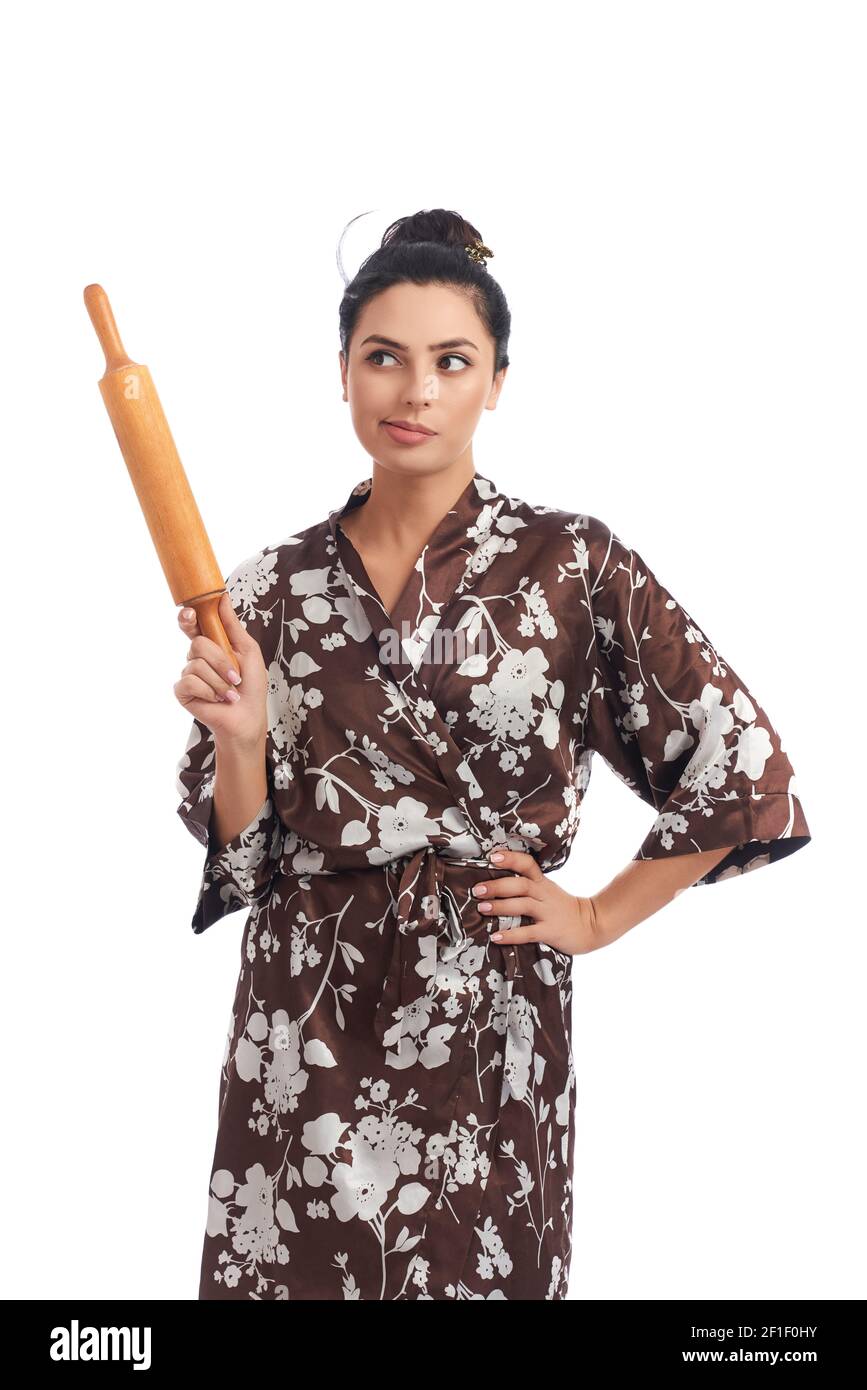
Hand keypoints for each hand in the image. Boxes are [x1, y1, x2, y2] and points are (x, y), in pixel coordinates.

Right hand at [173, 591, 267, 748]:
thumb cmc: (251, 685)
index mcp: (210, 644)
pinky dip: (209, 691)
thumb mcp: (247, 650)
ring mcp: (188, 673)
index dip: (188, 617)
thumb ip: (232, 625)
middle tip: (235, 676)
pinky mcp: (183, 691)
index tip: (191, 613)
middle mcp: (196, 657)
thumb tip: (223, 598)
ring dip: (220, 680)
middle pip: (198, 643)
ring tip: (230, 692)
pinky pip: (190, 681)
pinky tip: (217, 699)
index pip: (192, 625)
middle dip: (221, 660)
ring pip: (197, 664)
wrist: (248, 716)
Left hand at [473, 848, 604, 954]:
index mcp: (543, 883)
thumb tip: (494, 884)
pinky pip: (529, 932)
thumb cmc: (563, 908)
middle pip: (521, 885)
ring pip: (523, 906)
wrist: (592, 925)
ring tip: (482, 909)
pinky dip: (511, 935)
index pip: (527, 864)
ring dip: (500, 907)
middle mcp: (545, 895)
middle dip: (497, 886)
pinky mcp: (551, 932)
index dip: (510, 858)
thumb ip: (528, 886)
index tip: (492, 857)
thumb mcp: (548, 891)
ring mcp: (548, 913)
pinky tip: (496, 937)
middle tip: (477, 890)